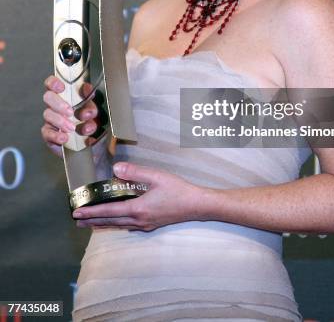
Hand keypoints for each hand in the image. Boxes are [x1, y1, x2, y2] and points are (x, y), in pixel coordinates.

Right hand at [42, 77, 100, 155]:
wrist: (93, 145)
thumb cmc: (90, 123)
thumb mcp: (94, 110)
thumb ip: (89, 99)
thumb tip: (87, 88)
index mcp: (65, 95)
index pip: (52, 83)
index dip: (53, 82)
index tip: (61, 87)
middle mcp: (55, 106)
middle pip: (48, 97)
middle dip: (59, 104)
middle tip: (70, 112)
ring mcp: (51, 120)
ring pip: (48, 114)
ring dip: (60, 121)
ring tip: (72, 128)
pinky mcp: (50, 135)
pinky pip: (47, 133)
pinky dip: (56, 135)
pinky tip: (64, 138)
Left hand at [72, 162, 206, 230]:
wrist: (196, 205)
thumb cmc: (177, 190)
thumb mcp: (156, 177)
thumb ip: (135, 172)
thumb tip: (115, 169)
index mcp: (137, 209)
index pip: (109, 211)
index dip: (92, 212)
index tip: (77, 212)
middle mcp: (138, 220)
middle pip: (110, 221)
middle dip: (92, 220)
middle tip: (76, 220)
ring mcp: (145, 224)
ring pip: (119, 225)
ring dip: (103, 224)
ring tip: (90, 224)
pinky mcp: (151, 224)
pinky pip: (128, 226)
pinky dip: (117, 224)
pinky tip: (117, 222)